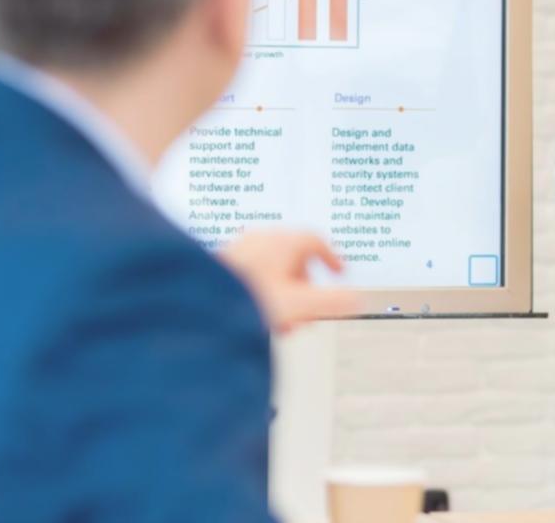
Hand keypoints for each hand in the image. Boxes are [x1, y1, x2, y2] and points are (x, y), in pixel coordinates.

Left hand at [218, 231, 359, 334]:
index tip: (338, 271)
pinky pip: (252, 271)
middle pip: (295, 256)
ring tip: (282, 315)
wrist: (196, 304)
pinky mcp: (223, 263)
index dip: (332, 258)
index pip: (318, 242)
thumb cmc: (244, 299)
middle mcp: (262, 238)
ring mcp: (240, 248)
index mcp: (284, 241)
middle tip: (308, 305)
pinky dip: (263, 289)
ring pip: (272, 265)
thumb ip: (332, 302)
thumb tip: (358, 300)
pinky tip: (258, 311)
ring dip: (284, 290)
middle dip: (305, 284)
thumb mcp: (299, 305)